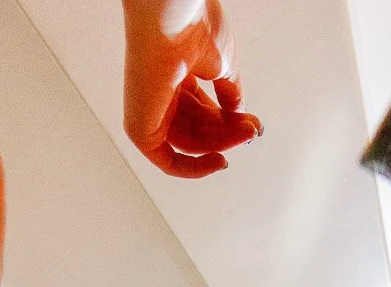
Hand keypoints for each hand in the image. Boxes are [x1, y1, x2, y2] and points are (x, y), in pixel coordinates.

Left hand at [122, 0, 261, 177]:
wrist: (175, 14)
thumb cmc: (194, 26)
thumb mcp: (223, 66)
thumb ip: (230, 95)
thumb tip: (241, 119)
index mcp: (175, 76)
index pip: (203, 112)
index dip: (228, 122)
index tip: (251, 126)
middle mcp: (159, 94)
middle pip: (198, 129)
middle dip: (227, 133)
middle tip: (252, 131)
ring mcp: (148, 111)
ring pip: (190, 144)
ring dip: (221, 142)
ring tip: (245, 132)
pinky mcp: (139, 128)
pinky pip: (167, 161)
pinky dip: (194, 167)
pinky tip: (218, 161)